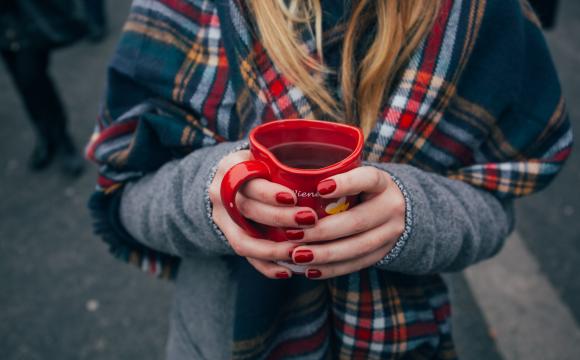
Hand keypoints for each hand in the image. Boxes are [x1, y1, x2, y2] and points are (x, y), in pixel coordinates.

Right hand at [208, 150, 317, 278]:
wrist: (229, 180)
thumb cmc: (260, 165)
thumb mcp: (265, 155)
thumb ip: (285, 162)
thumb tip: (331, 170)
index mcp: (232, 167)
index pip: (248, 181)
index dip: (269, 193)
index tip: (294, 198)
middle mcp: (221, 193)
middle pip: (247, 210)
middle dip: (279, 219)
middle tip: (310, 220)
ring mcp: (221, 218)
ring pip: (243, 240)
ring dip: (272, 249)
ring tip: (298, 252)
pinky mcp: (227, 237)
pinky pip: (245, 256)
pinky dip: (266, 266)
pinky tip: (287, 271)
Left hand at [288, 166, 405, 278]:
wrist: (395, 210)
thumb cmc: (361, 189)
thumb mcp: (355, 177)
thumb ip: (333, 178)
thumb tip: (290, 183)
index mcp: (382, 183)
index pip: (368, 179)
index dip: (346, 184)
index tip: (319, 188)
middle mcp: (391, 207)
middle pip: (357, 221)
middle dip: (323, 230)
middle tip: (293, 234)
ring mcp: (390, 233)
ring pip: (357, 247)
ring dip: (324, 254)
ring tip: (298, 255)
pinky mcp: (383, 253)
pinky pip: (357, 264)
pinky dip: (332, 269)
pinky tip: (310, 270)